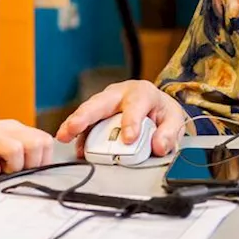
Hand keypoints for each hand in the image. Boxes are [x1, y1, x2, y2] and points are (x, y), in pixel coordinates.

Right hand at [0, 114, 54, 176]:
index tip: (31, 168)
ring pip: (18, 150)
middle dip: (33, 163)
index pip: (45, 141)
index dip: (43, 158)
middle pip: (37, 144)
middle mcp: (4, 131)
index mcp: (13, 128)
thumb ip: (18, 146)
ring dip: (13, 167)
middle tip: (16, 170)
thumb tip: (38, 163)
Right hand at [55, 80, 186, 158]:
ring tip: (63, 136)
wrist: (156, 106)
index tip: (129, 139)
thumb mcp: (174, 120)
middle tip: (73, 128)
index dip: (131, 122)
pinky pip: (86, 125)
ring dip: (74, 124)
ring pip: (89, 111)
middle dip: (86, 115)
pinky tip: (73, 146)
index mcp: (142, 92)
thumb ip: (169, 133)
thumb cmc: (162, 111)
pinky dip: (78, 135)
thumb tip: (158, 146)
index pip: (135, 105)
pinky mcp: (98, 115)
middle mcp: (120, 94)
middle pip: (101, 102)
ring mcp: (106, 103)